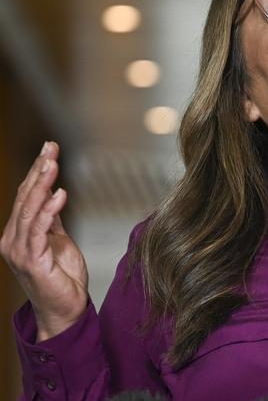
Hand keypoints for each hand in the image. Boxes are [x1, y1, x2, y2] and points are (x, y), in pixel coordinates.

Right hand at [0, 141, 88, 340]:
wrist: (65, 309)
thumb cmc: (62, 277)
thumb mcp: (58, 241)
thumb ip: (52, 220)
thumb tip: (53, 194)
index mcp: (19, 233)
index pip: (26, 196)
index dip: (37, 171)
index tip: (49, 149)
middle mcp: (13, 239)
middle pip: (25, 198)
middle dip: (38, 171)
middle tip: (50, 148)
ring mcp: (19, 250)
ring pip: (29, 210)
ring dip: (42, 184)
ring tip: (53, 164)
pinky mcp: (31, 260)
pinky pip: (39, 229)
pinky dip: (49, 210)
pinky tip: (60, 194)